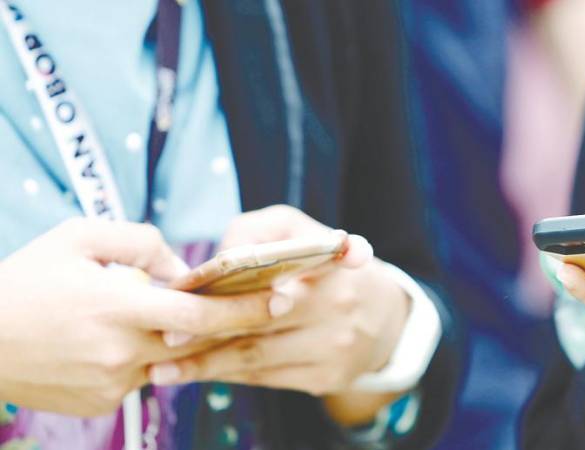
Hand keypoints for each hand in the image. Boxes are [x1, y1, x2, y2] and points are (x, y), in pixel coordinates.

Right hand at [0, 219, 280, 415]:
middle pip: (196, 341)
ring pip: (166, 359)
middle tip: (259, 305)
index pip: (201, 313)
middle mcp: (121, 352)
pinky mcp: (100, 404)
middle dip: (226, 324)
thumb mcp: (80, 237)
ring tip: (137, 314)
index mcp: (119, 307)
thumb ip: (142, 243)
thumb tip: (184, 270)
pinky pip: (138, 377)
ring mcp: (111, 384)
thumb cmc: (26, 279)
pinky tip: (106, 340)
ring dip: (170, 338)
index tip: (283, 297)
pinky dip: (138, 357)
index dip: (247, 307)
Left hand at [150, 206, 410, 422]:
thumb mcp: (304, 230)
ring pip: (257, 358)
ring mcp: (334, 349)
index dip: (231, 286)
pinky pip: (267, 378)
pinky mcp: (327, 379)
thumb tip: (218, 260)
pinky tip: (198, 373)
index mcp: (332, 265)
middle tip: (163, 338)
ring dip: (206, 364)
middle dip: (206, 333)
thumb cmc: (330, 267)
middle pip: (259, 323)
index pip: (279, 272)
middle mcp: (338, 307)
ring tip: (163, 370)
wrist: (387, 319)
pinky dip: (230, 375)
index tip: (185, 295)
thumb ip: (259, 230)